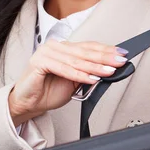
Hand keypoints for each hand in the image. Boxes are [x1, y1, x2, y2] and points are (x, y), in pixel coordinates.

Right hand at [8, 40, 127, 126]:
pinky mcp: (40, 62)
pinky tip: (91, 78)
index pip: (88, 46)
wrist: (28, 103)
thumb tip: (108, 70)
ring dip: (95, 67)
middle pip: (84, 51)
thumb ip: (87, 73)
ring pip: (76, 60)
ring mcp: (46, 52)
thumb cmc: (48, 91)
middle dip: (105, 57)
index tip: (122, 54)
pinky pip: (64, 69)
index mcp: (63, 48)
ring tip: (109, 71)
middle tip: (120, 61)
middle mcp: (55, 47)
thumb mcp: (74, 82)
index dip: (106, 50)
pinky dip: (79, 75)